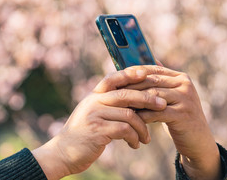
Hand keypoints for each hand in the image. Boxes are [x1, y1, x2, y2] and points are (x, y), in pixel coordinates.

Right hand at [32, 68, 166, 179]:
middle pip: (127, 94)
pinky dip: (134, 137)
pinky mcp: (97, 131)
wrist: (62, 153)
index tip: (149, 73)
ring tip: (146, 138)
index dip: (132, 73)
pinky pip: (124, 130)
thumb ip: (109, 103)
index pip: (115, 77)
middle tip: (163, 105)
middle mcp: (94, 101)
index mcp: (95, 94)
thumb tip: (136, 97)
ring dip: (142, 127)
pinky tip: (136, 145)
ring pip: (129, 114)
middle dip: (148, 99)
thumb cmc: (84, 134)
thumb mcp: (94, 113)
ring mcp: (95, 115)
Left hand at [127, 66, 221, 179]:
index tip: (116, 79)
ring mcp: (186, 99)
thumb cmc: (179, 118)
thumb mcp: (171, 98)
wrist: (198, 141)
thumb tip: (137, 67)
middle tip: (113, 93)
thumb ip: (159, 83)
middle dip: (131, 87)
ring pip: (152, 96)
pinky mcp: (183, 114)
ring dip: (135, 102)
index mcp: (181, 77)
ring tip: (120, 106)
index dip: (134, 73)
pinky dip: (142, 116)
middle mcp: (185, 84)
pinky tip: (132, 120)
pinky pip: (156, 113)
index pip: (153, 69)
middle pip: (151, 82)